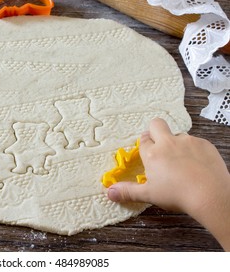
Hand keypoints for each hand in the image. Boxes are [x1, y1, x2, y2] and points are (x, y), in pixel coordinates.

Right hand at [107, 118, 229, 250]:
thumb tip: (109, 192)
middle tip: (159, 145)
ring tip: (182, 162)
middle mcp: (168, 143)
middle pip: (157, 124)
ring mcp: (188, 141)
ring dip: (176, 143)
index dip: (144, 145)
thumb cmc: (177, 195)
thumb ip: (128, 191)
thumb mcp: (149, 195)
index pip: (143, 140)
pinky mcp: (204, 144)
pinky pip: (196, 142)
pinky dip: (194, 150)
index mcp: (152, 154)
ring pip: (178, 134)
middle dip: (155, 130)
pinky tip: (197, 165)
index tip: (148, 153)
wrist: (210, 195)